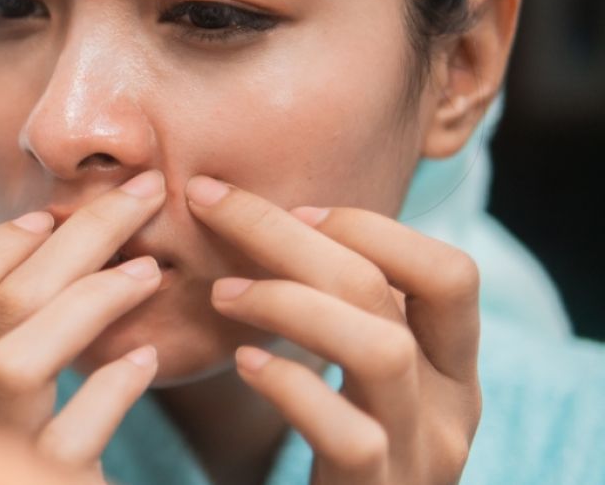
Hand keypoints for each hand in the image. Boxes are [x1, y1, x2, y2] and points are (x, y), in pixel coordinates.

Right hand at [0, 171, 167, 478]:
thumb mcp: (6, 403)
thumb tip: (59, 237)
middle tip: (138, 197)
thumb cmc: (35, 460)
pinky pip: (73, 435)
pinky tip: (146, 361)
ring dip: (92, 300)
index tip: (48, 214)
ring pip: (18, 362)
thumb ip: (14, 337)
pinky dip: (113, 387)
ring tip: (148, 272)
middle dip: (73, 241)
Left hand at [187, 176, 480, 484]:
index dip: (374, 227)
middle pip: (387, 295)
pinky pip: (348, 434)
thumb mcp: (364, 382)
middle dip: (290, 238)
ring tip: (221, 292)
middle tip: (213, 207)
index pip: (450, 274)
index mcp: (454, 371)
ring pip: (378, 352)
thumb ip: (347, 316)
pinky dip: (290, 385)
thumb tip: (267, 219)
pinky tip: (244, 363)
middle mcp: (453, 411)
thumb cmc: (341, 455)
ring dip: (286, 303)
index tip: (298, 207)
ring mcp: (420, 459)